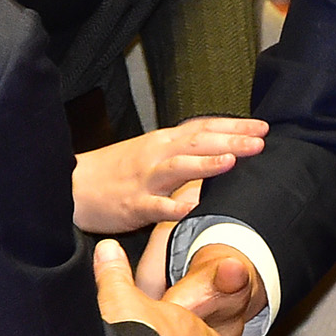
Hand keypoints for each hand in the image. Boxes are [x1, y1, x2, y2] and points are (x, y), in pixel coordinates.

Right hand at [71, 117, 267, 233]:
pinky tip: (191, 209)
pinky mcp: (134, 205)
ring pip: (179, 168)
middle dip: (231, 140)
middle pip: (198, 143)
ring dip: (206, 164)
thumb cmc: (116, 171)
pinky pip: (156, 207)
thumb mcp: (151, 153)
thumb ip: (183, 150)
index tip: (262, 127)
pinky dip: (174, 208)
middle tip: (260, 141)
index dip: (233, 126)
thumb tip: (221, 148)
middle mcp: (158, 155)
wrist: (74, 186)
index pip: (204, 127)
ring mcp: (146, 180)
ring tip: (232, 162)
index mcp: (164, 141)